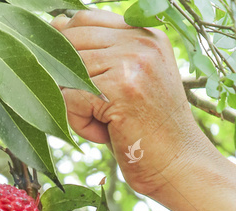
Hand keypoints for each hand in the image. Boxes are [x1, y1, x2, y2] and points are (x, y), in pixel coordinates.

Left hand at [51, 10, 213, 197]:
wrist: (180, 167)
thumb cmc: (150, 133)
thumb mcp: (132, 84)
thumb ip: (102, 57)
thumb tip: (55, 25)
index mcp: (145, 35)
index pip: (85, 19)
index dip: (67, 48)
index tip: (76, 82)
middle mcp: (141, 42)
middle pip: (71, 43)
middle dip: (68, 80)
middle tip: (93, 110)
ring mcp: (132, 62)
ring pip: (67, 73)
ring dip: (75, 106)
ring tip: (104, 125)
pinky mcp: (121, 88)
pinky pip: (71, 99)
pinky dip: (80, 124)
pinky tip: (106, 135)